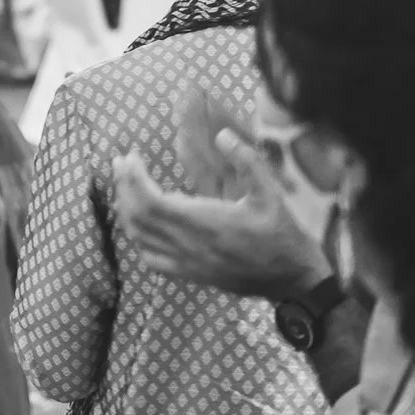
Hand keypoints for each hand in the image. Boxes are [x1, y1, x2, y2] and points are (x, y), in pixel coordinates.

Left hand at [114, 132, 328, 300]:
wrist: (292, 279)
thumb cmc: (282, 233)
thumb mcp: (271, 192)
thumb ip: (247, 160)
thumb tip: (223, 135)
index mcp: (206, 223)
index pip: (152, 201)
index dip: (133, 179)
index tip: (130, 157)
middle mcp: (190, 246)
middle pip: (139, 217)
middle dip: (124, 188)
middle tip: (121, 164)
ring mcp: (187, 263)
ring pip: (140, 239)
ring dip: (126, 211)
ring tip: (126, 186)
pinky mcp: (190, 275)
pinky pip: (151, 259)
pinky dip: (138, 238)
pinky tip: (140, 223)